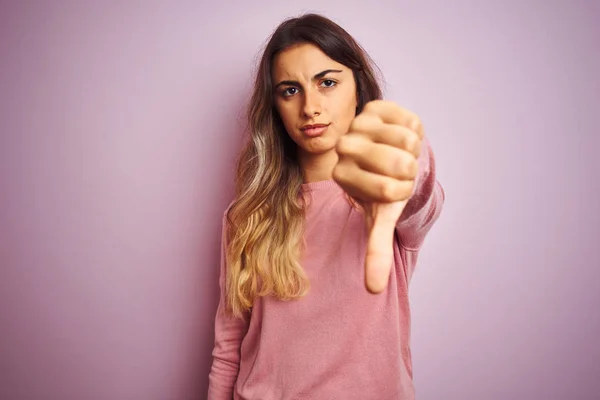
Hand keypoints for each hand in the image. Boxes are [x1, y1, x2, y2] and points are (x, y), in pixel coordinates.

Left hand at [333, 100, 423, 292]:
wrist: (394, 159)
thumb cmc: (388, 190)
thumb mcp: (382, 219)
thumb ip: (376, 251)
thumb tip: (373, 289)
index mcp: (343, 177)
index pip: (388, 189)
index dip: (402, 191)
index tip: (393, 188)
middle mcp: (344, 149)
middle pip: (397, 162)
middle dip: (409, 171)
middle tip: (399, 169)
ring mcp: (357, 125)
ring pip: (405, 140)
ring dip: (413, 150)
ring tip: (401, 151)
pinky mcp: (374, 106)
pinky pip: (407, 119)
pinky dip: (413, 129)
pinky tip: (400, 134)